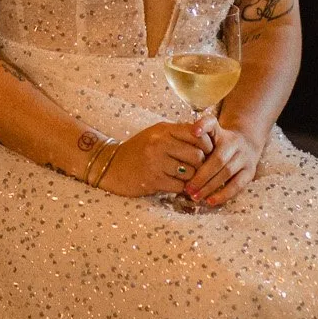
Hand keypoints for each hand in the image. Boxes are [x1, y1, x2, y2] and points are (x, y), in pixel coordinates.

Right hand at [100, 117, 214, 196]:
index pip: (197, 134)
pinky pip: (179, 186)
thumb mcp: (156, 134)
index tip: (206, 153)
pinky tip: (174, 185)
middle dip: (201, 165)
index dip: (207, 145)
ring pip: (190, 173)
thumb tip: (206, 138)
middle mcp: (160, 143)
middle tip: (198, 170)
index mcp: (163, 130)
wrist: (110, 166)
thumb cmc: (138, 150)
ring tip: (185, 178)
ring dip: (191, 178)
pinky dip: (180, 188)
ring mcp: (156, 162)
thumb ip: (178, 133)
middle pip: (197, 155)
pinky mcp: (153, 180)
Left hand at [182, 120, 262, 206]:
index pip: (211, 124)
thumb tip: (192, 132)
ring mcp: (244, 157)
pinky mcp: (250, 172)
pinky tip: (210, 201)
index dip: (203, 126)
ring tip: (195, 197)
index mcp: (221, 132)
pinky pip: (237, 185)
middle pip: (218, 159)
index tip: (194, 132)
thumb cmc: (218, 142)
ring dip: (209, 187)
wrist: (246, 142)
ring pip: (227, 173)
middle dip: (201, 175)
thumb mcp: (208, 133)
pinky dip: (223, 195)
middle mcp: (235, 143)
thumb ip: (197, 134)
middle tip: (187, 188)